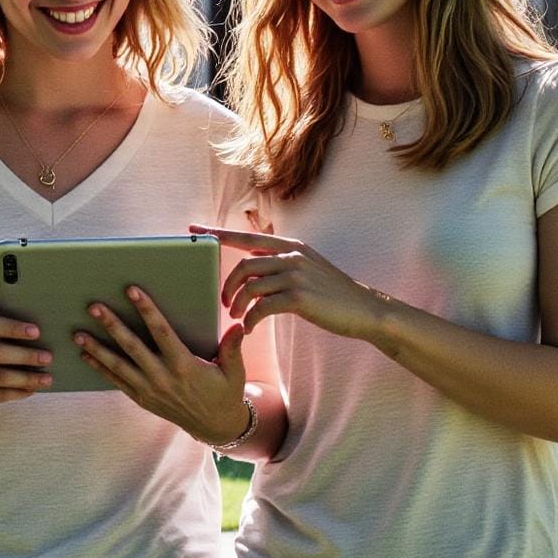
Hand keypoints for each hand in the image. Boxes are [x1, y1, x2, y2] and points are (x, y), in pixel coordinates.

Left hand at [73, 286, 250, 446]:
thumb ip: (232, 347)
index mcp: (184, 365)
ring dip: (97, 349)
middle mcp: (162, 377)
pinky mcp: (143, 399)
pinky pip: (117, 381)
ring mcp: (150, 390)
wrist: (215, 427)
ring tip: (78, 333)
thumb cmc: (225, 392)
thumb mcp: (234, 371)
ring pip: (118, 365)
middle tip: (94, 307)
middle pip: (132, 347)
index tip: (132, 291)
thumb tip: (239, 325)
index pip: (161, 332)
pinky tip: (85, 355)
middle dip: (112, 325)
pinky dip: (100, 368)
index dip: (147, 310)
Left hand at [191, 223, 386, 341]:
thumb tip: (251, 264)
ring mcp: (296, 275)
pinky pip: (262, 307)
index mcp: (290, 246)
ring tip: (238, 318)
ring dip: (238, 305)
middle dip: (228, 286)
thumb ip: (281, 262)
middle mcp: (291, 255)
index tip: (194, 228)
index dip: (218, 233)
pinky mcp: (299, 298)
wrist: (363, 309)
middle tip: (226, 304)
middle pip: (243, 265)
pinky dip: (251, 319)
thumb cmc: (331, 294)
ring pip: (250, 286)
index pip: (246, 237)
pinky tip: (250, 328)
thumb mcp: (307, 267)